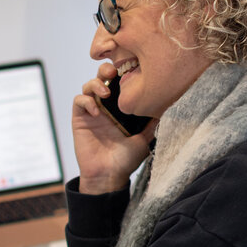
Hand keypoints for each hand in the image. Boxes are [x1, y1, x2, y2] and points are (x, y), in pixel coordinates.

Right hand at [72, 61, 155, 193]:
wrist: (109, 176)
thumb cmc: (126, 160)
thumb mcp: (145, 138)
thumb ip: (153, 123)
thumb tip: (168, 106)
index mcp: (121, 108)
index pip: (120, 81)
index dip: (122, 71)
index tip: (130, 70)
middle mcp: (106, 106)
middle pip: (102, 77)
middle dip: (106, 70)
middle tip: (114, 72)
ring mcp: (92, 112)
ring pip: (88, 85)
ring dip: (95, 83)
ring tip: (106, 92)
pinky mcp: (80, 119)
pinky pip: (79, 101)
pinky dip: (86, 101)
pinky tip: (96, 111)